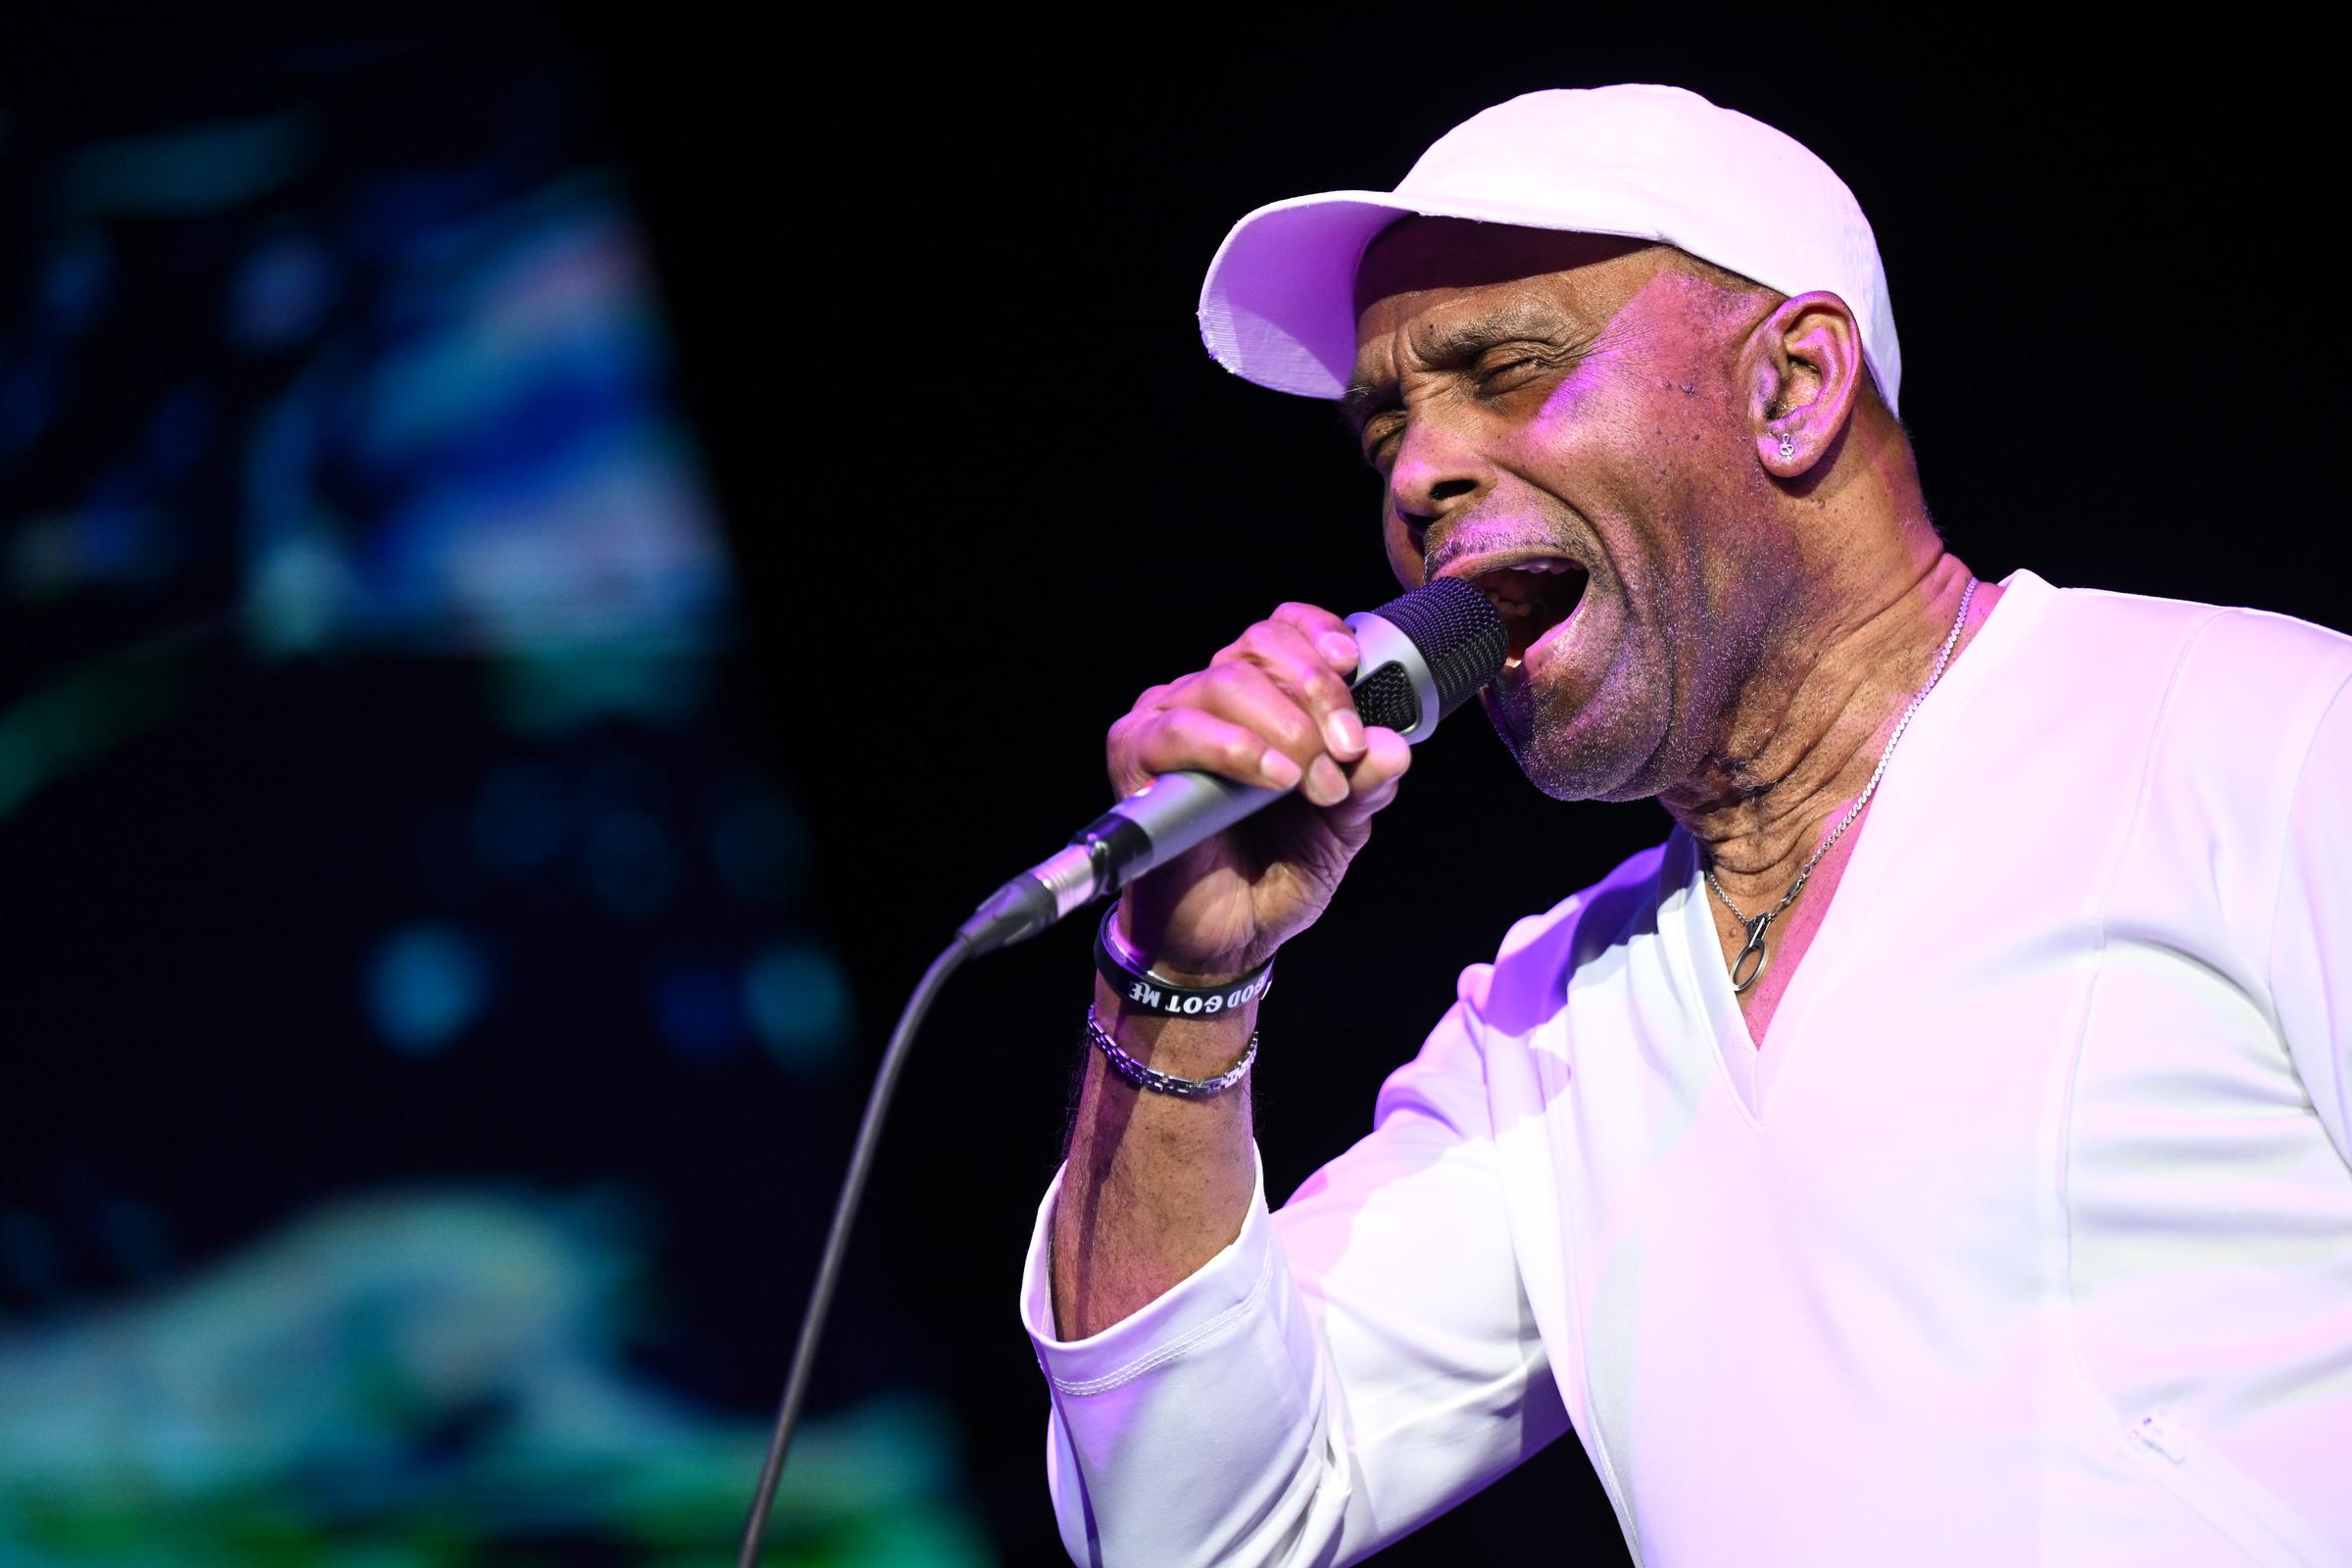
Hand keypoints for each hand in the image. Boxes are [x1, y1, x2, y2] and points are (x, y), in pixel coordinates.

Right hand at [1105, 602, 1413, 979]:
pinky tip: (1273, 777)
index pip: (1280, 628)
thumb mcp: (1341, 825)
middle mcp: (1206, 695)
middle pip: (1258, 646)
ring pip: (1225, 682)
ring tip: (1315, 784)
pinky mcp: (1134, 756)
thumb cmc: (1275, 873)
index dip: (1317, 631)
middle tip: (1346, 753)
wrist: (1225, 940)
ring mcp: (1166, 720)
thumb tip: (1393, 745)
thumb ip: (1367, 783)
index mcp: (1258, 696)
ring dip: (1286, 729)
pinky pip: (1180, 730)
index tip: (1353, 663)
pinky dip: (1236, 748)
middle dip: (1317, 693)